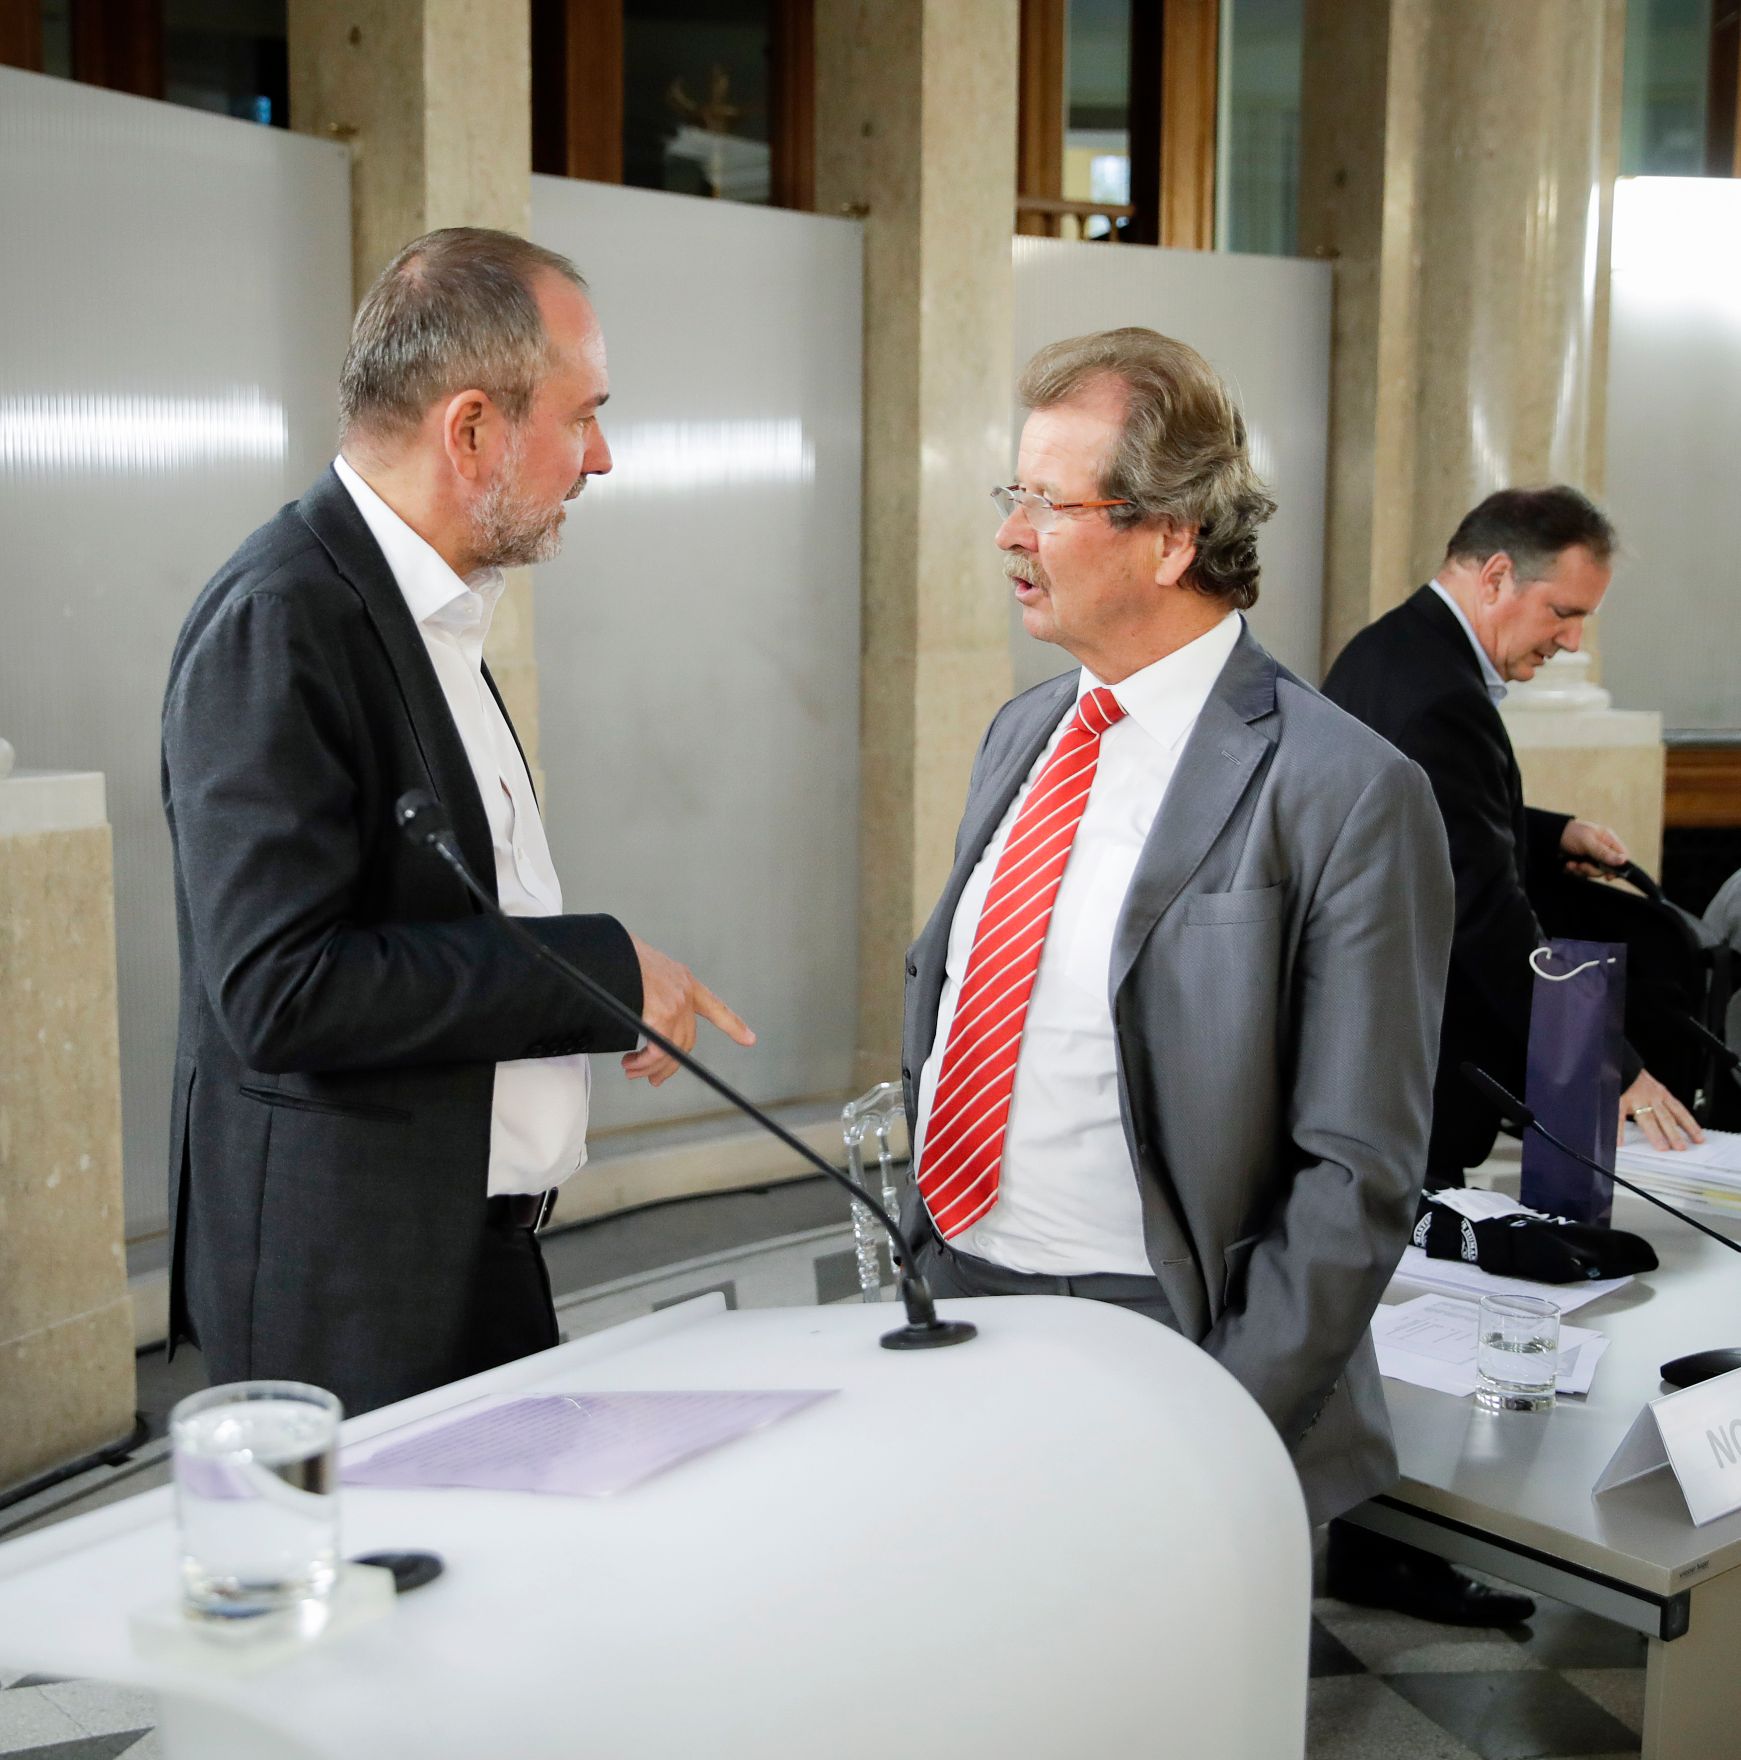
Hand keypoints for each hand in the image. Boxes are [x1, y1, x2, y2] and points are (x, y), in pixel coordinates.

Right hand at [620, 934, 755, 1086]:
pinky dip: (645, 1062)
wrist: (607, 949)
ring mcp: (676, 1003)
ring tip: (632, 1071)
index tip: (749, 1039)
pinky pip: (658, 1049)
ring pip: (672, 1050)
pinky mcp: (662, 1013)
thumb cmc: (620, 959)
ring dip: (651, 1067)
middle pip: (687, 1040)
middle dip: (669, 1066)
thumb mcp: (647, 970)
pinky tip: (632, 1063)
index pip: (716, 1006)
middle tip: (652, 1079)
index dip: (733, 1025)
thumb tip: (646, 1020)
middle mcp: (685, 992)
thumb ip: (655, 992)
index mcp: (684, 980)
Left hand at [1560, 818, 1627, 877]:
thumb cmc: (1568, 833)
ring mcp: (1590, 857)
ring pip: (1594, 872)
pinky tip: (1567, 865)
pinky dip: (1574, 871)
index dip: (1618, 867)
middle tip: (1582, 866)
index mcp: (1607, 839)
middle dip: (1593, 870)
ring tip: (1572, 864)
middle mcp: (1601, 849)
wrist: (1545, 836)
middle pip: (1607, 868)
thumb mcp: (1587, 841)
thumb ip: (1603, 852)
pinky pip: (1582, 874)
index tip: (1608, 875)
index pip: (1622, 856)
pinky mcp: (1580, 863)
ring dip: (1582, 871)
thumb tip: (1622, 861)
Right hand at [1619, 1069, 1702, 1151]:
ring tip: (1661, 1148)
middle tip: (1681, 1148)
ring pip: (1647, 1118)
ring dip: (1655, 1134)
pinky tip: (1620, 1142)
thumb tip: (1667, 1118)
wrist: (1617, 1059)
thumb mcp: (1650, 1086)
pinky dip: (1619, 1130)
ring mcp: (1636, 1098)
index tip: (1699, 1137)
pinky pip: (1618, 1116)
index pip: (1680, 1111)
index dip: (1690, 1125)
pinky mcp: (1619, 1099)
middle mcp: (1651, 1096)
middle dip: (1675, 1134)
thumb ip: (1657, 1101)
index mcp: (1661, 1093)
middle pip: (1665, 1118)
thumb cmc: (1632, 1075)